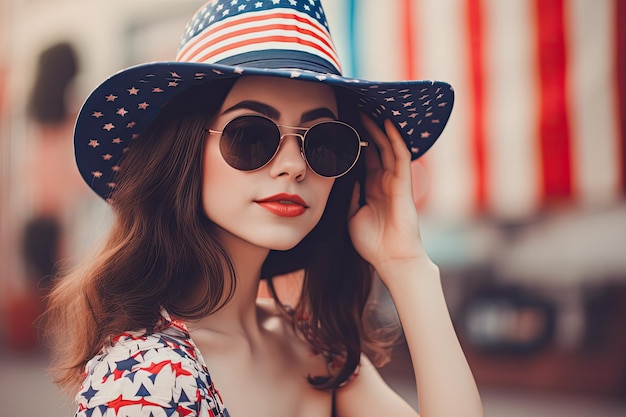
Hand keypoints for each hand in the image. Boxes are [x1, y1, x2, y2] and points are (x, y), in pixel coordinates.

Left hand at [348, 116, 431, 280]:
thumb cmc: (371, 241)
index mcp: (371, 187)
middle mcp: (384, 180)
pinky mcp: (404, 183)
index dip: (355, 140)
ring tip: (367, 107)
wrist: (390, 258)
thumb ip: (350, 194)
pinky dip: (394, 138)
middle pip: (375, 147)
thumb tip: (344, 176)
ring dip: (378, 127)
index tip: (341, 123)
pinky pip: (400, 155)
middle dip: (365, 128)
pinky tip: (386, 122)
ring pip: (387, 146)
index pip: (363, 156)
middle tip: (353, 107)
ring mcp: (395, 180)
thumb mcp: (352, 214)